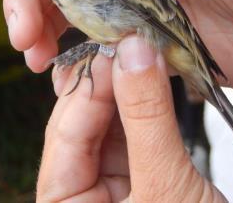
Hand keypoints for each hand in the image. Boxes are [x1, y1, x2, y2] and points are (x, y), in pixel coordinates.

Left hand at [37, 35, 225, 201]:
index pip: (64, 135)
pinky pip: (130, 132)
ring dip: (124, 90)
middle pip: (80, 125)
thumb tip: (135, 53)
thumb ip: (148, 119)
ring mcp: (106, 185)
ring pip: (105, 124)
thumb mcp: (168, 189)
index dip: (91, 87)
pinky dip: (141, 106)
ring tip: (141, 57)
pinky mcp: (136, 176)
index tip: (117, 49)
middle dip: (105, 84)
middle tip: (129, 45)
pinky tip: (148, 81)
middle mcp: (77, 197)